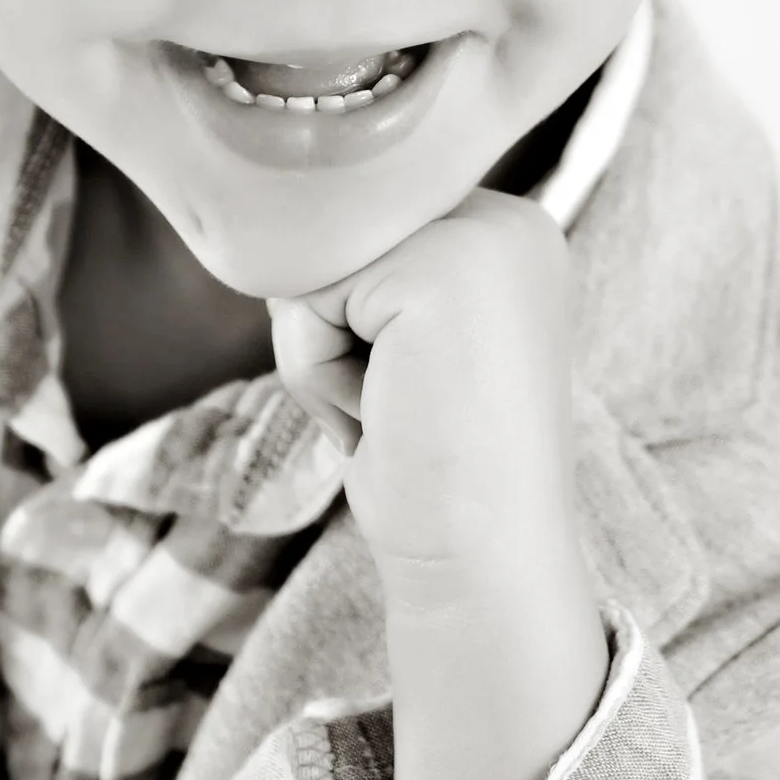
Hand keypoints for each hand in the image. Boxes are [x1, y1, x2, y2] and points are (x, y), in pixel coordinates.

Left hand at [269, 190, 581, 601]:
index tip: (415, 389)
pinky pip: (305, 299)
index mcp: (508, 233)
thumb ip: (365, 271)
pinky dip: (317, 371)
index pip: (363, 231)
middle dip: (333, 331)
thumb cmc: (431, 467)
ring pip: (312, 264)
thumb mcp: (402, 339)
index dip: (354, 320)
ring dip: (320, 353)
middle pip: (333, 238)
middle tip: (402, 403)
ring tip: (395, 408)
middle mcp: (508, 220)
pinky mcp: (437, 270)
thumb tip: (272, 235)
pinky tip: (386, 413)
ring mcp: (480, 237)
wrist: (481, 560)